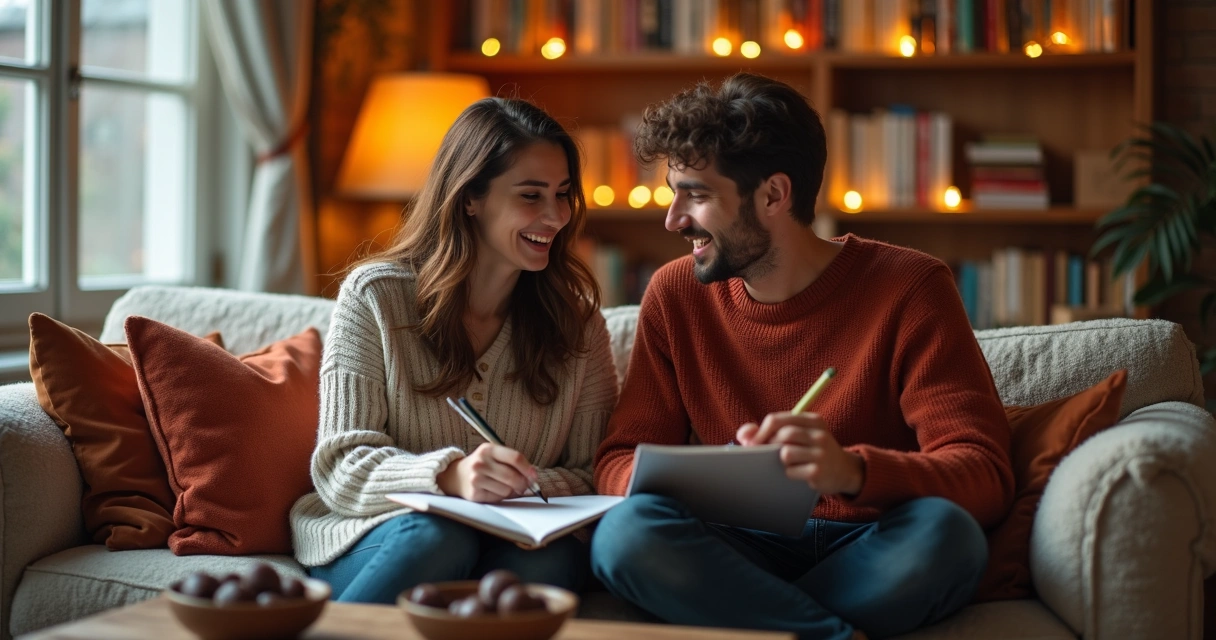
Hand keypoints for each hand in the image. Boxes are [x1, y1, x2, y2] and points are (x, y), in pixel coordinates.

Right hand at [436, 443, 537, 502]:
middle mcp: (481, 462)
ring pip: (507, 490)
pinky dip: (500, 496)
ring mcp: (476, 478)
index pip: (515, 458)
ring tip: (503, 486)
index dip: (528, 468)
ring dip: (511, 491)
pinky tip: (493, 490)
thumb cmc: (482, 466)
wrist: (456, 476)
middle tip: (524, 485)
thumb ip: (512, 463)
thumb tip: (532, 477)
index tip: (534, 476)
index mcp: (488, 449)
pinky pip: (498, 498)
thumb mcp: (493, 456)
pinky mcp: (474, 493)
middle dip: (523, 483)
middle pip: (512, 476)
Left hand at [736, 412, 864, 496]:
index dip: (759, 432)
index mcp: (812, 420)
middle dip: (768, 447)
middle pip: (782, 435)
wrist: (845, 470)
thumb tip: (744, 434)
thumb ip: (772, 429)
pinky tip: (799, 473)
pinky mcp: (818, 472)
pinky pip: (791, 471)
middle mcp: (819, 434)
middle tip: (767, 455)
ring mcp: (821, 453)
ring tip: (790, 463)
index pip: (777, 420)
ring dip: (781, 461)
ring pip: (785, 454)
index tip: (751, 443)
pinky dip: (790, 473)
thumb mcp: (800, 433)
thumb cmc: (814, 450)